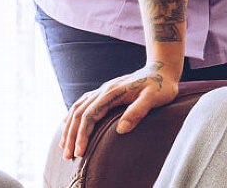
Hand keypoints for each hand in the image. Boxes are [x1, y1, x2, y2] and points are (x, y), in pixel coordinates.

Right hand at [60, 60, 180, 159]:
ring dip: (69, 127)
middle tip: (67, 156)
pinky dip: (73, 115)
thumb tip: (121, 130)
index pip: (90, 115)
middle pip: (79, 113)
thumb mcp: (154, 98)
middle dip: (71, 135)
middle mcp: (104, 90)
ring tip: (64, 145)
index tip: (80, 152)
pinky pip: (83, 103)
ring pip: (78, 108)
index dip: (83, 134)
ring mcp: (104, 90)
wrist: (162, 69)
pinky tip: (68, 123)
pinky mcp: (106, 91)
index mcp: (113, 93)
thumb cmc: (161, 86)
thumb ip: (137, 112)